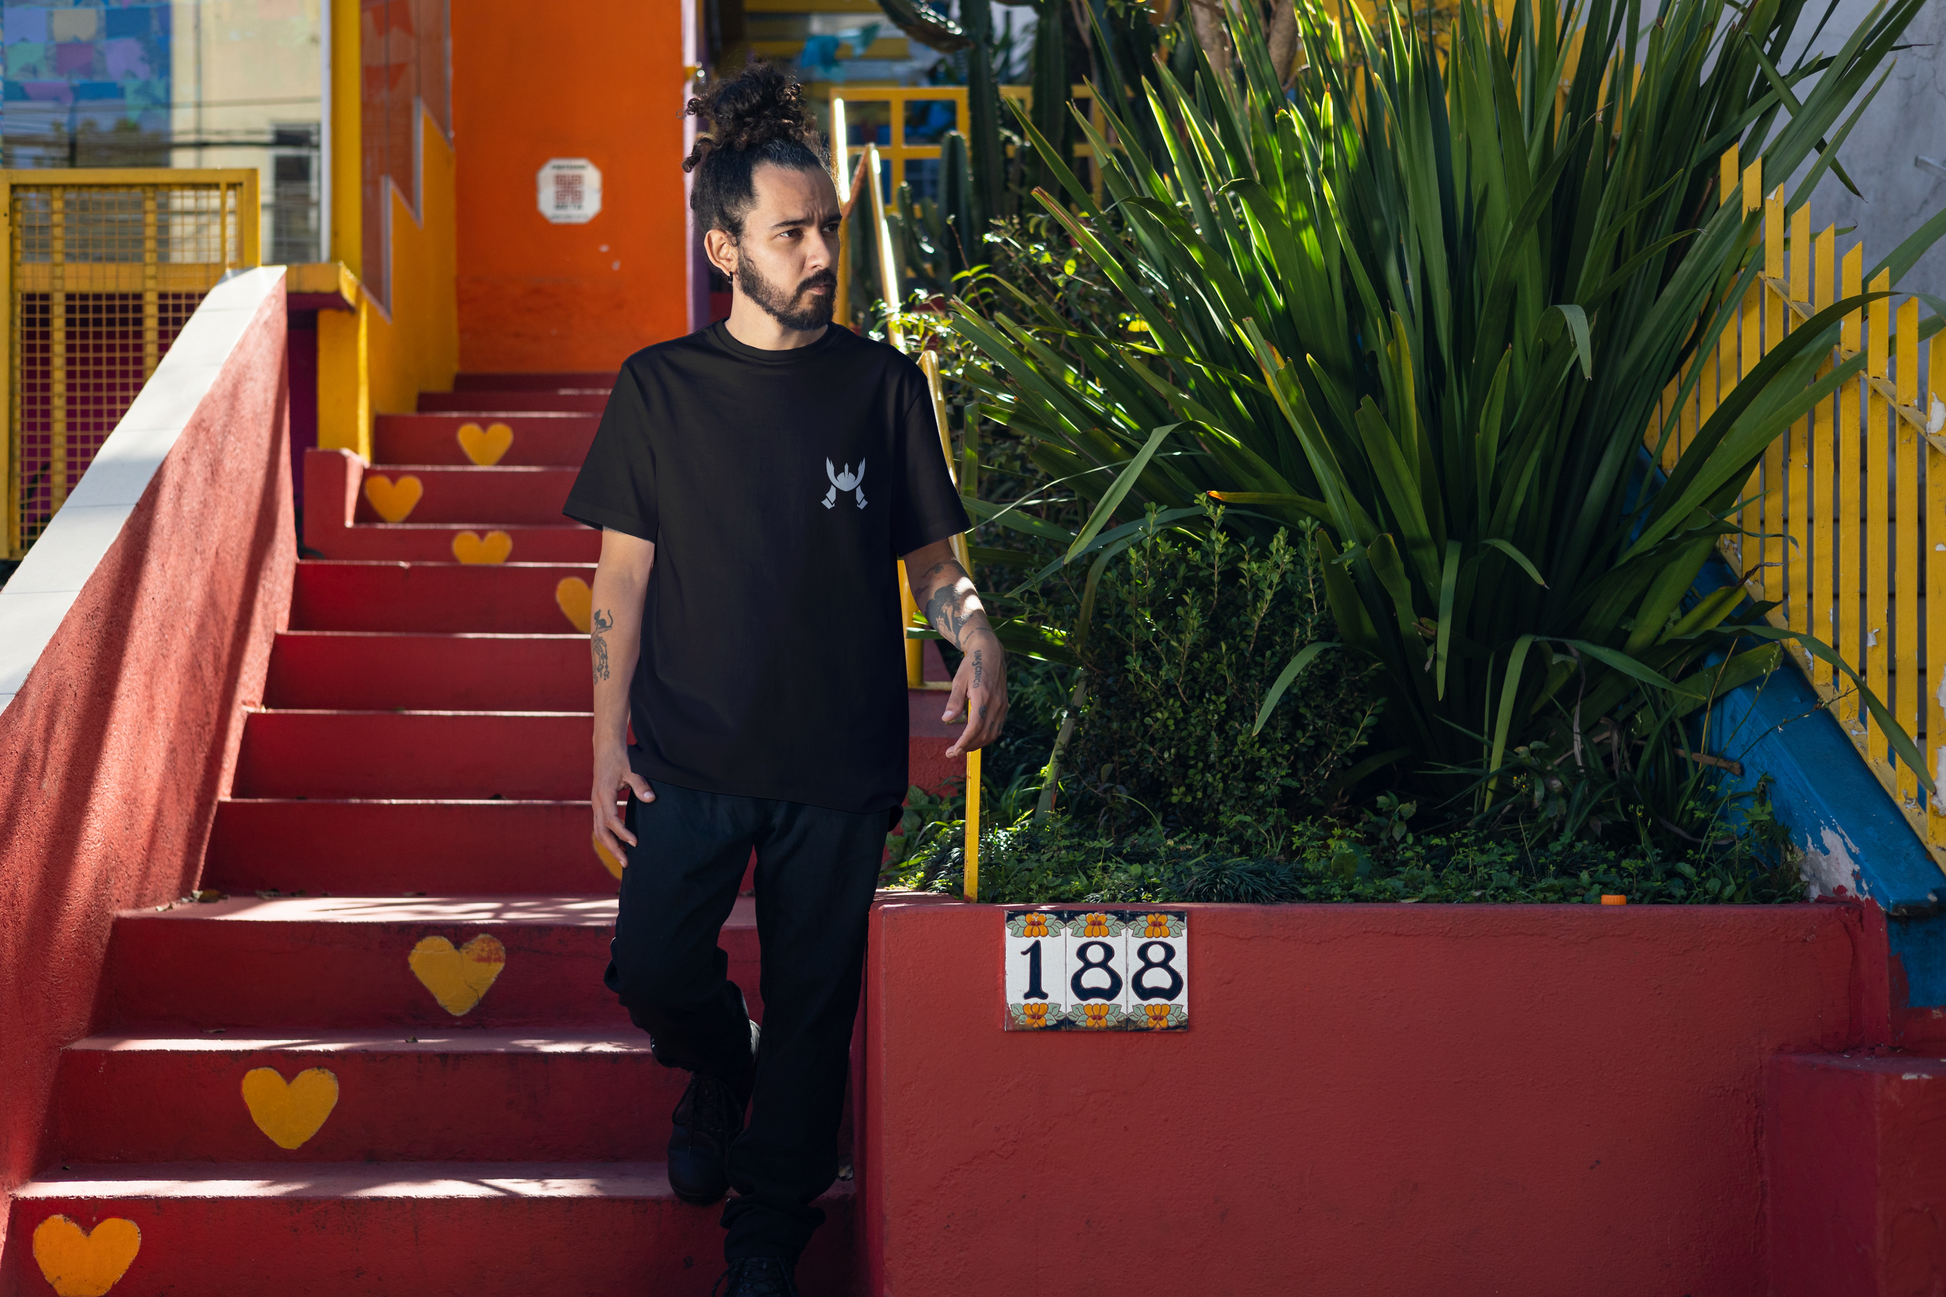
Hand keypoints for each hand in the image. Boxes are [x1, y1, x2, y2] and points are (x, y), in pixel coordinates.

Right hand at [593, 744, 653, 860]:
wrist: (606, 748)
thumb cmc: (620, 758)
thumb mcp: (632, 769)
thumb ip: (641, 785)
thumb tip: (651, 799)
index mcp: (604, 794)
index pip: (611, 820)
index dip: (622, 833)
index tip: (635, 843)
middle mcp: (597, 801)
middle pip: (601, 831)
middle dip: (613, 848)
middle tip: (627, 863)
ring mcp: (596, 803)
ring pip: (598, 830)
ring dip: (609, 845)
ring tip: (623, 858)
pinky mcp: (598, 803)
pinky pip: (600, 824)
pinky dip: (608, 836)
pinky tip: (619, 844)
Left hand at [943, 628, 1007, 756]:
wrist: (991, 652)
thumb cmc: (972, 664)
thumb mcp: (959, 680)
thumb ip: (954, 701)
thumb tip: (947, 720)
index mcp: (984, 697)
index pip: (975, 727)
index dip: (964, 742)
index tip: (953, 750)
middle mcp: (996, 703)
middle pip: (985, 735)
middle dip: (969, 747)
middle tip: (953, 752)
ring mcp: (1002, 705)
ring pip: (992, 734)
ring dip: (978, 744)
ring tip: (963, 747)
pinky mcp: (1004, 705)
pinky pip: (998, 727)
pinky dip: (987, 737)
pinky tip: (976, 737)